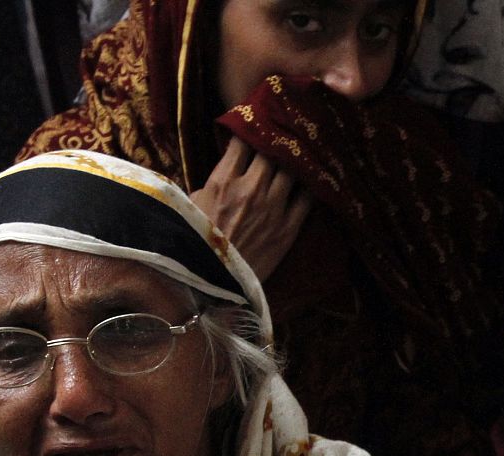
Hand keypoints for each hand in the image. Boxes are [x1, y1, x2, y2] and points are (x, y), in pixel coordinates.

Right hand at [190, 137, 312, 280]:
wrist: (214, 283)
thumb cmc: (196, 245)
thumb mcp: (190, 207)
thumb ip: (209, 184)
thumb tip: (221, 170)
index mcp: (223, 180)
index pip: (242, 141)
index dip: (250, 129)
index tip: (255, 123)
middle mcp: (251, 188)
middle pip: (271, 150)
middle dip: (276, 139)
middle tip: (283, 132)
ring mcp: (274, 208)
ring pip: (293, 170)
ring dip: (296, 159)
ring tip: (301, 150)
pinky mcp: (290, 229)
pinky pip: (308, 198)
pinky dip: (310, 185)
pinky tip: (313, 179)